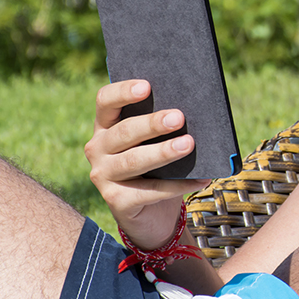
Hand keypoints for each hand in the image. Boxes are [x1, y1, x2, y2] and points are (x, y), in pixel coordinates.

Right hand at [87, 80, 209, 249]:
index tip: (147, 86)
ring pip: (134, 161)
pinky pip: (150, 191)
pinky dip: (178, 185)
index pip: (105, 101)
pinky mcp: (116, 201)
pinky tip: (201, 178)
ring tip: (189, 144)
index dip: (123, 92)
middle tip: (179, 117)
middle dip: (152, 123)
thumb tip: (194, 109)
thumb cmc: (159, 166)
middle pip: (124, 131)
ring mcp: (103, 176)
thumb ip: (165, 125)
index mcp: (106, 125)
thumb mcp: (158, 141)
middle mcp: (98, 148)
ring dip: (163, 152)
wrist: (152, 212)